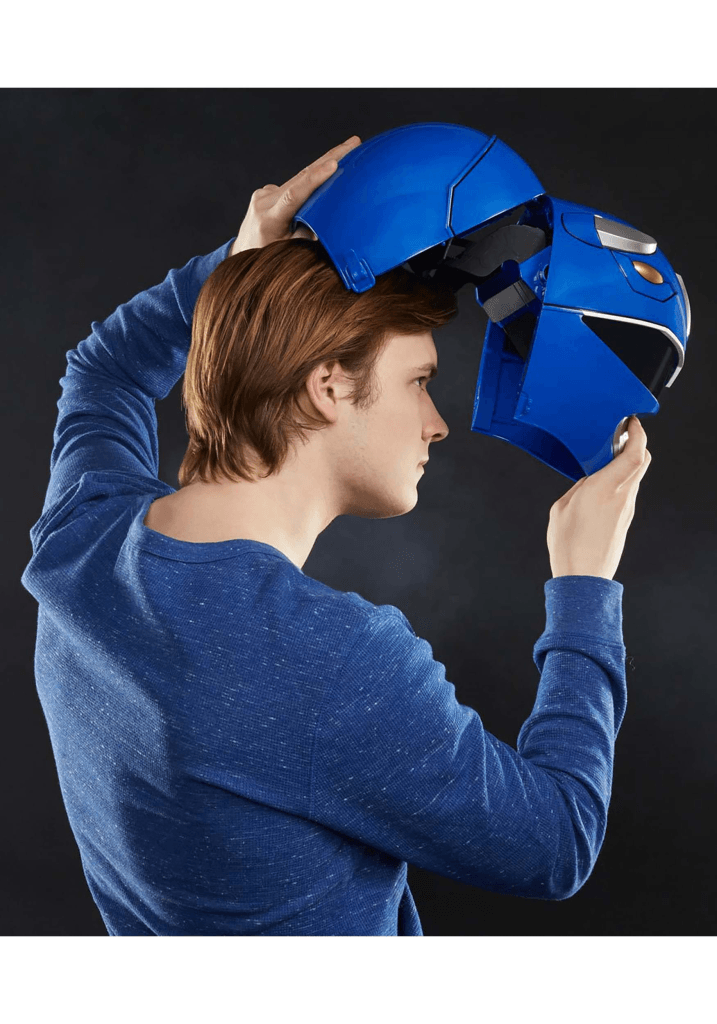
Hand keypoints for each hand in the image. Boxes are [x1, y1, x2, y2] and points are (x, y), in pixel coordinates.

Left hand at [230, 136, 361, 255]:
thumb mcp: (291, 252)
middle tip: (352, 143)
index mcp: (269, 220)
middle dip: (328, 159)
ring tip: (347, 150)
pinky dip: (310, 180)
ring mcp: (263, 194)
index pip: (294, 195)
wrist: (243, 253)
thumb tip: (329, 219)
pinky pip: (293, 184)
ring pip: (298, 179)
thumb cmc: (269, 257)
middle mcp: (264, 202)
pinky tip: (326, 173)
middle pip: (300, 178)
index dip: (315, 179)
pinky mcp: (266, 192)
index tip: (334, 164)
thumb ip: (308, 235)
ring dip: (323, 166)